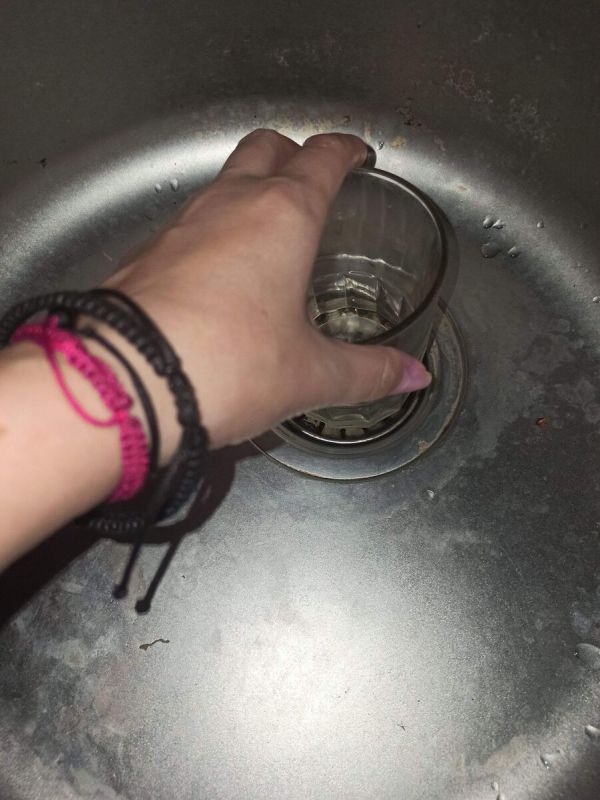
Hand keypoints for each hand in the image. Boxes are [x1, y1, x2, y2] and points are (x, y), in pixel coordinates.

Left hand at [111, 130, 430, 455]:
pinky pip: (185, 226)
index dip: (346, 151)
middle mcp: (227, 205)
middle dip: (291, 154)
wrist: (125, 382)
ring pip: (219, 183)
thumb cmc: (226, 364)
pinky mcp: (145, 255)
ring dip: (246, 193)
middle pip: (263, 147)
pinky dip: (209, 234)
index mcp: (283, 216)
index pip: (322, 158)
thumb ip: (367, 371)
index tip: (358, 155)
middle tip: (310, 177)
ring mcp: (179, 225)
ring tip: (267, 232)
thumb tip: (413, 376)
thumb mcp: (309, 374)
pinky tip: (216, 276)